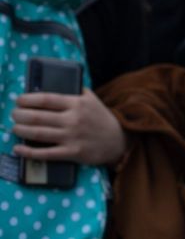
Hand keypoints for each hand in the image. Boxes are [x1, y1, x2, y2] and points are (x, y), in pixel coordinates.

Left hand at [12, 89, 126, 165]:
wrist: (118, 139)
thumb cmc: (100, 118)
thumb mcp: (91, 99)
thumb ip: (74, 91)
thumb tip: (52, 85)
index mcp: (77, 103)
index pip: (47, 99)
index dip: (28, 99)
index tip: (18, 100)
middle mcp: (73, 119)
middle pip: (38, 116)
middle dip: (20, 115)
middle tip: (14, 114)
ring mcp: (72, 137)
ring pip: (38, 133)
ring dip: (21, 131)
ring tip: (14, 128)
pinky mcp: (72, 153)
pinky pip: (45, 153)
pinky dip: (29, 152)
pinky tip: (18, 149)